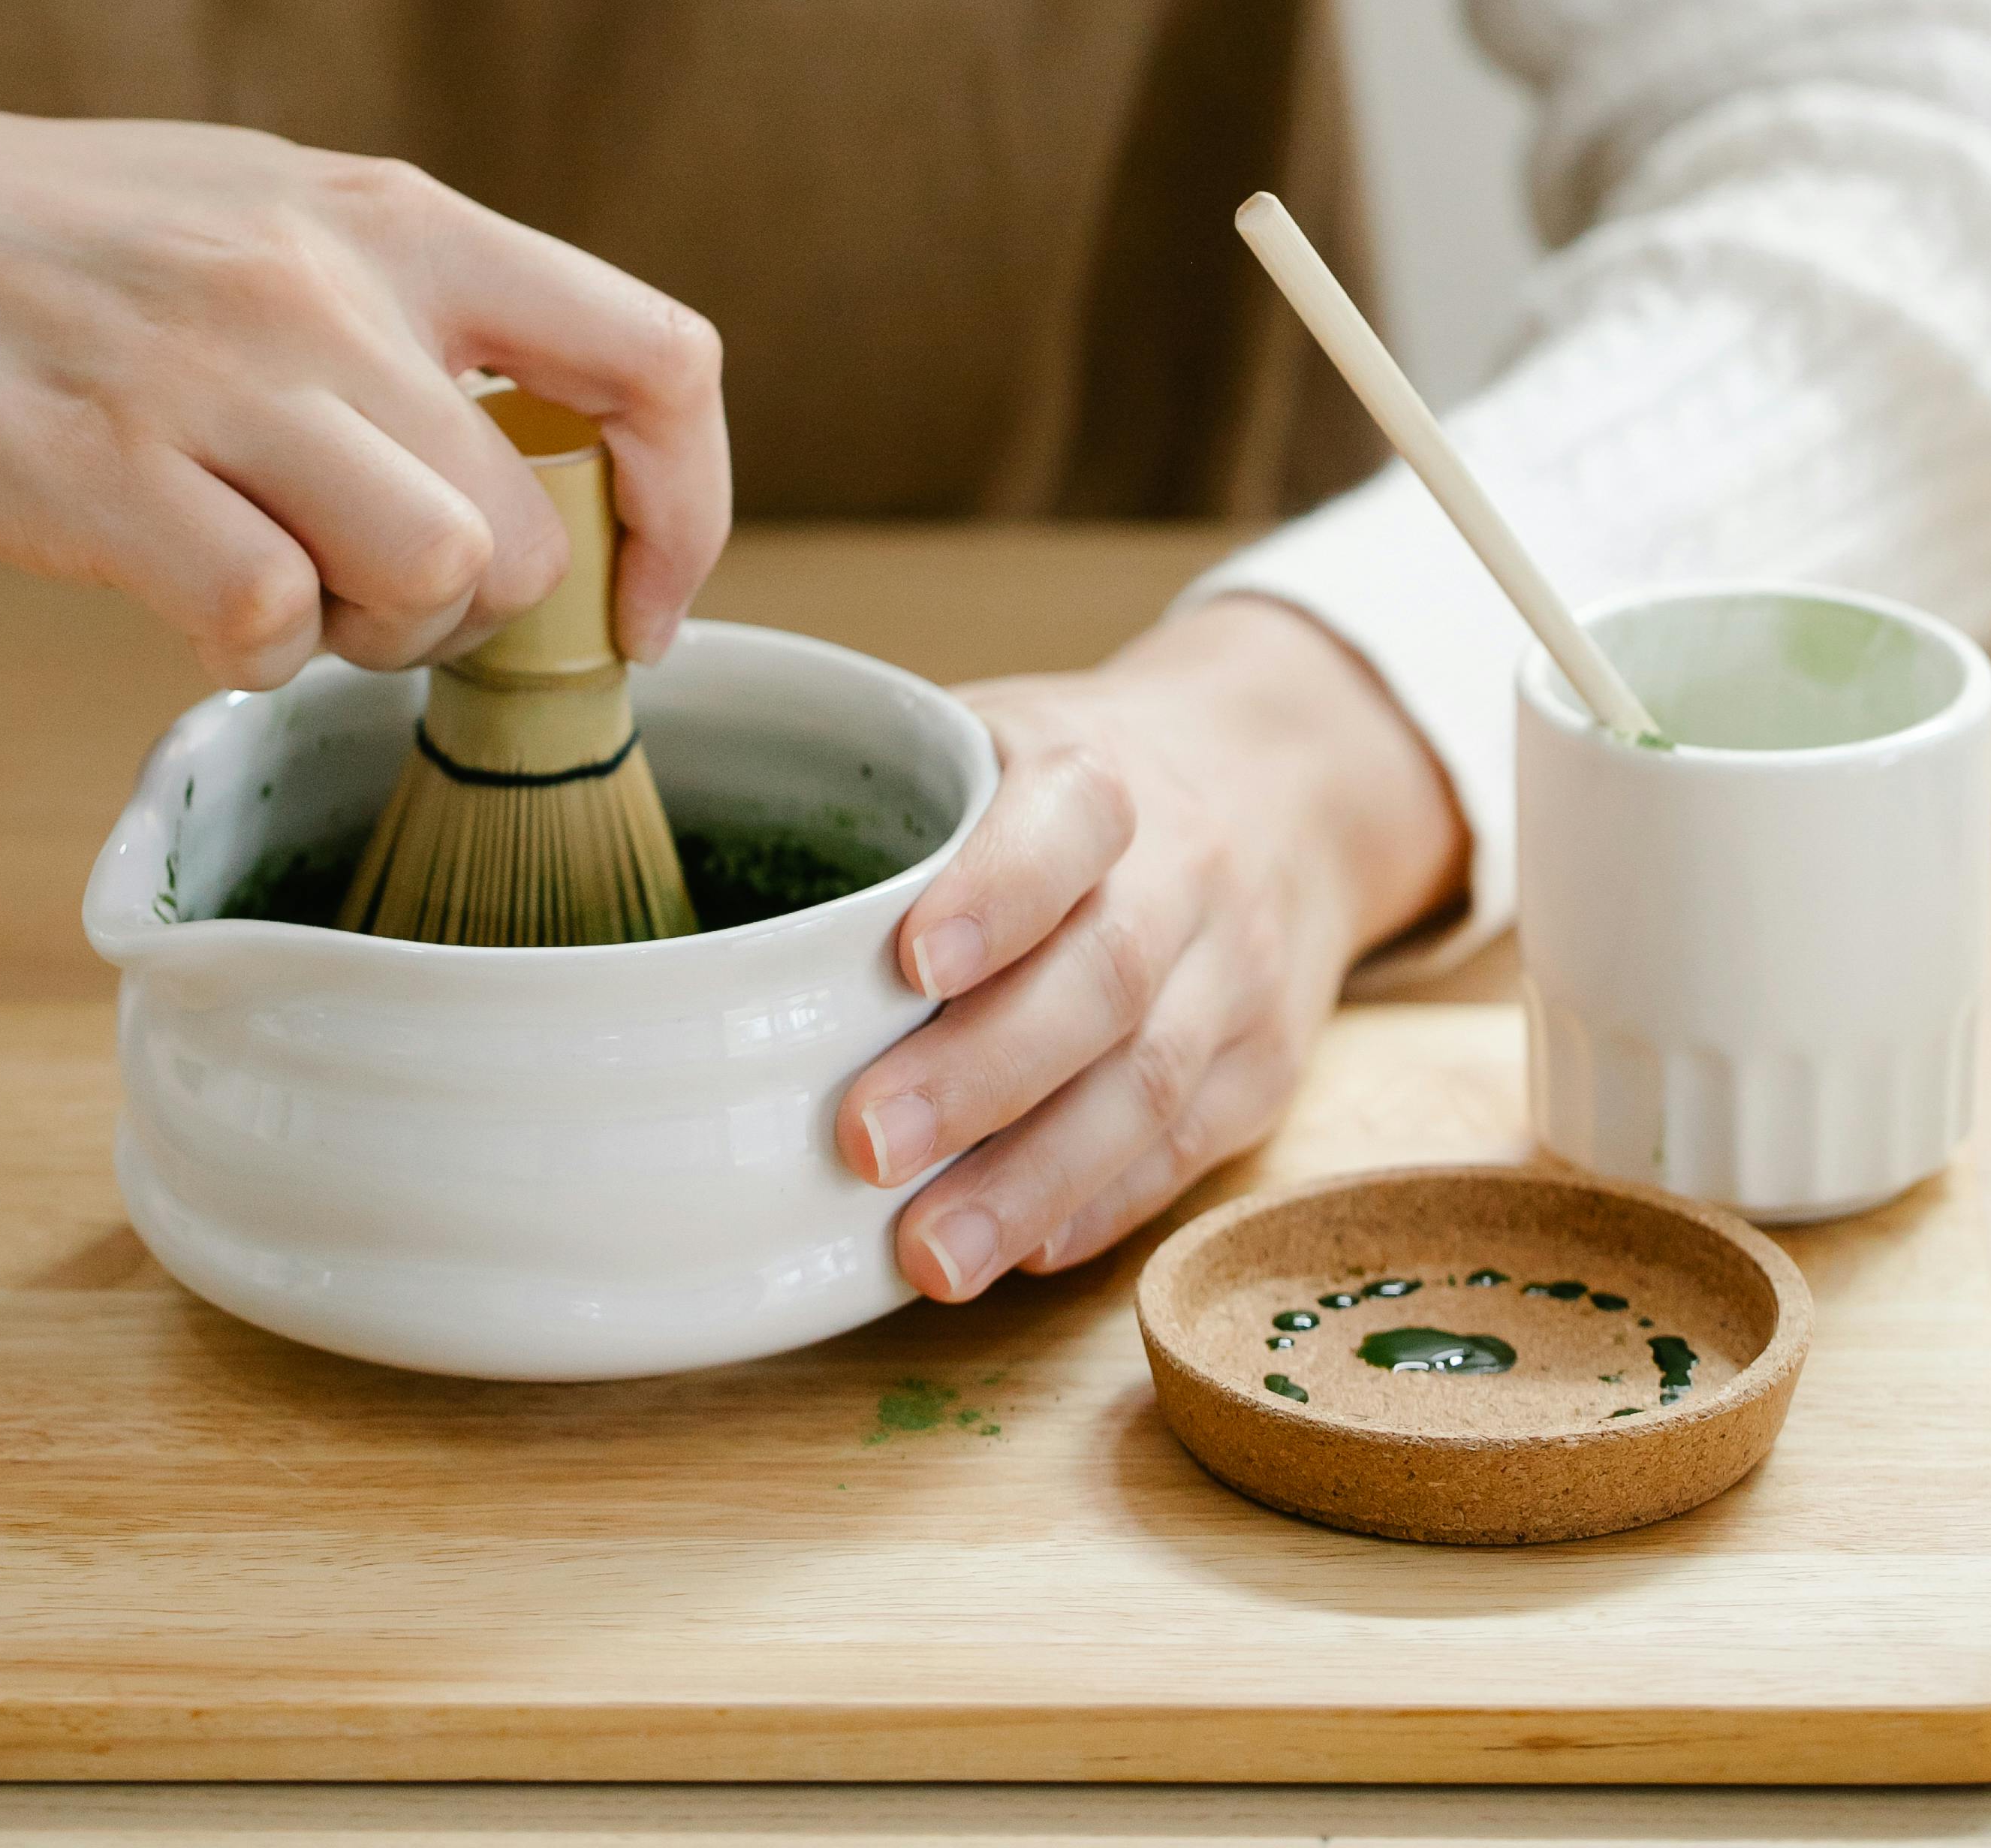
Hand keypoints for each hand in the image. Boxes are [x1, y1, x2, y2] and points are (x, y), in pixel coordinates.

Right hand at [0, 67, 728, 683]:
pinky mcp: (103, 473)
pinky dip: (246, 653)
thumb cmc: (76, 240)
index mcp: (400, 216)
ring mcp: (219, 375)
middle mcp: (331, 283)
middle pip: (534, 526)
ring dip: (372, 635)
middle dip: (470, 611)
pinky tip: (185, 596)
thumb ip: (421, 313)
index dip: (686, 508)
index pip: (655, 358)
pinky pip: (266, 628)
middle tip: (364, 590)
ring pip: (436, 574)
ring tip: (283, 588)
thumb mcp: (281, 214)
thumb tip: (557, 466)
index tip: (643, 604)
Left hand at [836, 595, 1468, 1297]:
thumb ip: (888, 805)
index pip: (1066, 825)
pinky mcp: (1261, 1068)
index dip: (995, 895)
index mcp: (1100, 774)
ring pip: (1147, 1086)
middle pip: (1100, 979)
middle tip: (866, 1145)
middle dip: (982, 1074)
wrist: (1282, 783)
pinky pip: (1184, 1149)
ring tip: (932, 1256)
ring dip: (1034, 1181)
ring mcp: (1234, 976)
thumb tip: (708, 907)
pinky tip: (1022, 1251)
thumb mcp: (996, 735)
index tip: (910, 965)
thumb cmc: (1074, 783)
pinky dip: (1100, 1207)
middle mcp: (1185, 871)